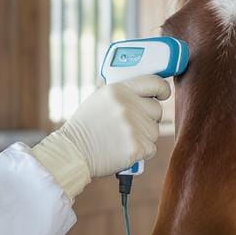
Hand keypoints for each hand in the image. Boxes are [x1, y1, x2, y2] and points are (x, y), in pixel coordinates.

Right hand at [56, 76, 170, 177]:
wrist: (72, 152)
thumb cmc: (85, 127)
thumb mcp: (98, 99)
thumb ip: (121, 93)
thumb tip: (144, 89)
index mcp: (118, 90)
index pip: (154, 82)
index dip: (162, 89)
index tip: (163, 94)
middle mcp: (126, 105)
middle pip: (157, 110)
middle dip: (148, 119)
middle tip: (131, 126)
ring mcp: (132, 126)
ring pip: (154, 131)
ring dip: (143, 137)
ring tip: (122, 140)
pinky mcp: (136, 147)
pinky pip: (151, 148)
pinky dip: (141, 152)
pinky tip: (124, 150)